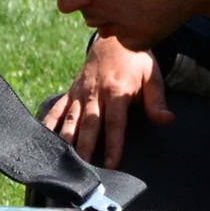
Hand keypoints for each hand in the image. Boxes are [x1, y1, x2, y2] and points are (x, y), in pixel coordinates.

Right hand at [42, 36, 173, 168]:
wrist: (113, 40)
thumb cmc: (136, 60)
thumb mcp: (152, 76)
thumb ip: (157, 101)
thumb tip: (168, 120)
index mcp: (117, 91)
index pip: (115, 124)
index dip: (112, 145)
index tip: (110, 165)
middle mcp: (95, 93)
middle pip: (89, 125)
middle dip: (85, 149)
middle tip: (82, 171)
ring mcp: (80, 93)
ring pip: (71, 120)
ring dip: (66, 141)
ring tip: (61, 162)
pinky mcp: (70, 92)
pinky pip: (57, 109)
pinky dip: (48, 124)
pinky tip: (42, 140)